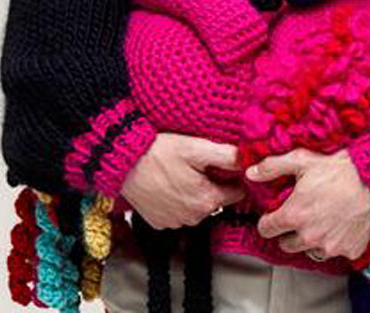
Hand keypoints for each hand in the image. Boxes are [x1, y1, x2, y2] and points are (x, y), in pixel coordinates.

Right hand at [121, 132, 245, 229]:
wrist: (123, 163)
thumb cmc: (158, 153)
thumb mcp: (196, 147)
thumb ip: (226, 156)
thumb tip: (246, 161)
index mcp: (207, 200)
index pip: (237, 193)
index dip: (233, 177)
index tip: (224, 165)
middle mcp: (193, 217)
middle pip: (216, 200)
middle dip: (212, 184)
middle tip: (198, 165)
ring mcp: (175, 222)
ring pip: (197, 207)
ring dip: (194, 192)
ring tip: (180, 172)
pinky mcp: (159, 222)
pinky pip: (178, 212)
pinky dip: (177, 200)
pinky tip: (168, 183)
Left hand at [247, 148, 369, 260]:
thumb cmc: (340, 169)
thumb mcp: (302, 160)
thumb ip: (272, 167)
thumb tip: (251, 172)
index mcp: (294, 215)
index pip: (266, 229)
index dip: (269, 219)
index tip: (275, 214)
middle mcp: (309, 236)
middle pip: (286, 244)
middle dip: (289, 232)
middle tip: (300, 216)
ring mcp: (330, 246)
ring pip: (310, 250)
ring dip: (311, 239)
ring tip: (321, 219)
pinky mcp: (349, 251)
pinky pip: (336, 251)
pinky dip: (336, 241)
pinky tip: (340, 224)